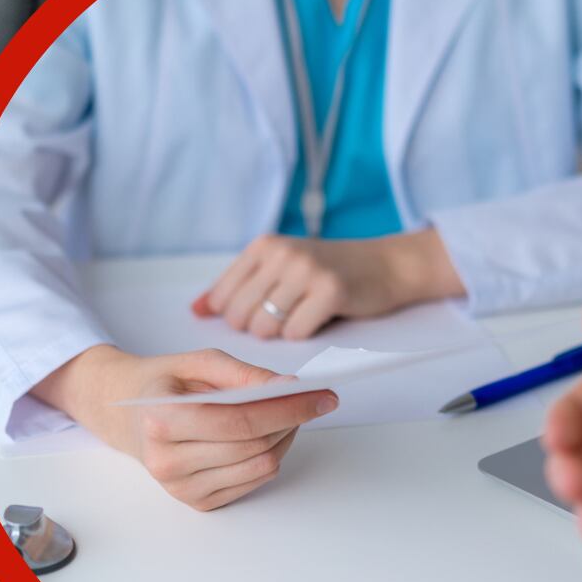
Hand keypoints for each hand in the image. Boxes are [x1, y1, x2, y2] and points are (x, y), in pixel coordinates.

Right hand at [39, 345, 338, 510]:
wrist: (125, 414)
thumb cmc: (164, 383)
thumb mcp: (198, 363)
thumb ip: (243, 374)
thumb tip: (289, 387)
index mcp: (161, 420)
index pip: (240, 421)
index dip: (287, 408)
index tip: (322, 396)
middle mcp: (167, 461)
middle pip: (255, 445)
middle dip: (291, 419)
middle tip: (309, 399)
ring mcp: (181, 488)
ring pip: (261, 466)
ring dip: (284, 438)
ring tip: (283, 415)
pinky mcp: (197, 502)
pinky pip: (253, 481)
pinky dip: (269, 456)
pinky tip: (263, 437)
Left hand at [193, 225, 462, 339]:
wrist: (386, 264)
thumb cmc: (327, 270)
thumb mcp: (279, 266)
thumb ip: (237, 286)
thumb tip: (195, 310)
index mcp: (263, 246)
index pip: (222, 296)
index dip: (234, 317)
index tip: (256, 316)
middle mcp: (281, 254)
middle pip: (240, 315)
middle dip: (256, 329)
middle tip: (282, 319)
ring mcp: (305, 271)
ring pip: (265, 327)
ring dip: (280, 334)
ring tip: (299, 317)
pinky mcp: (330, 291)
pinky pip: (296, 333)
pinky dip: (303, 335)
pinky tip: (317, 320)